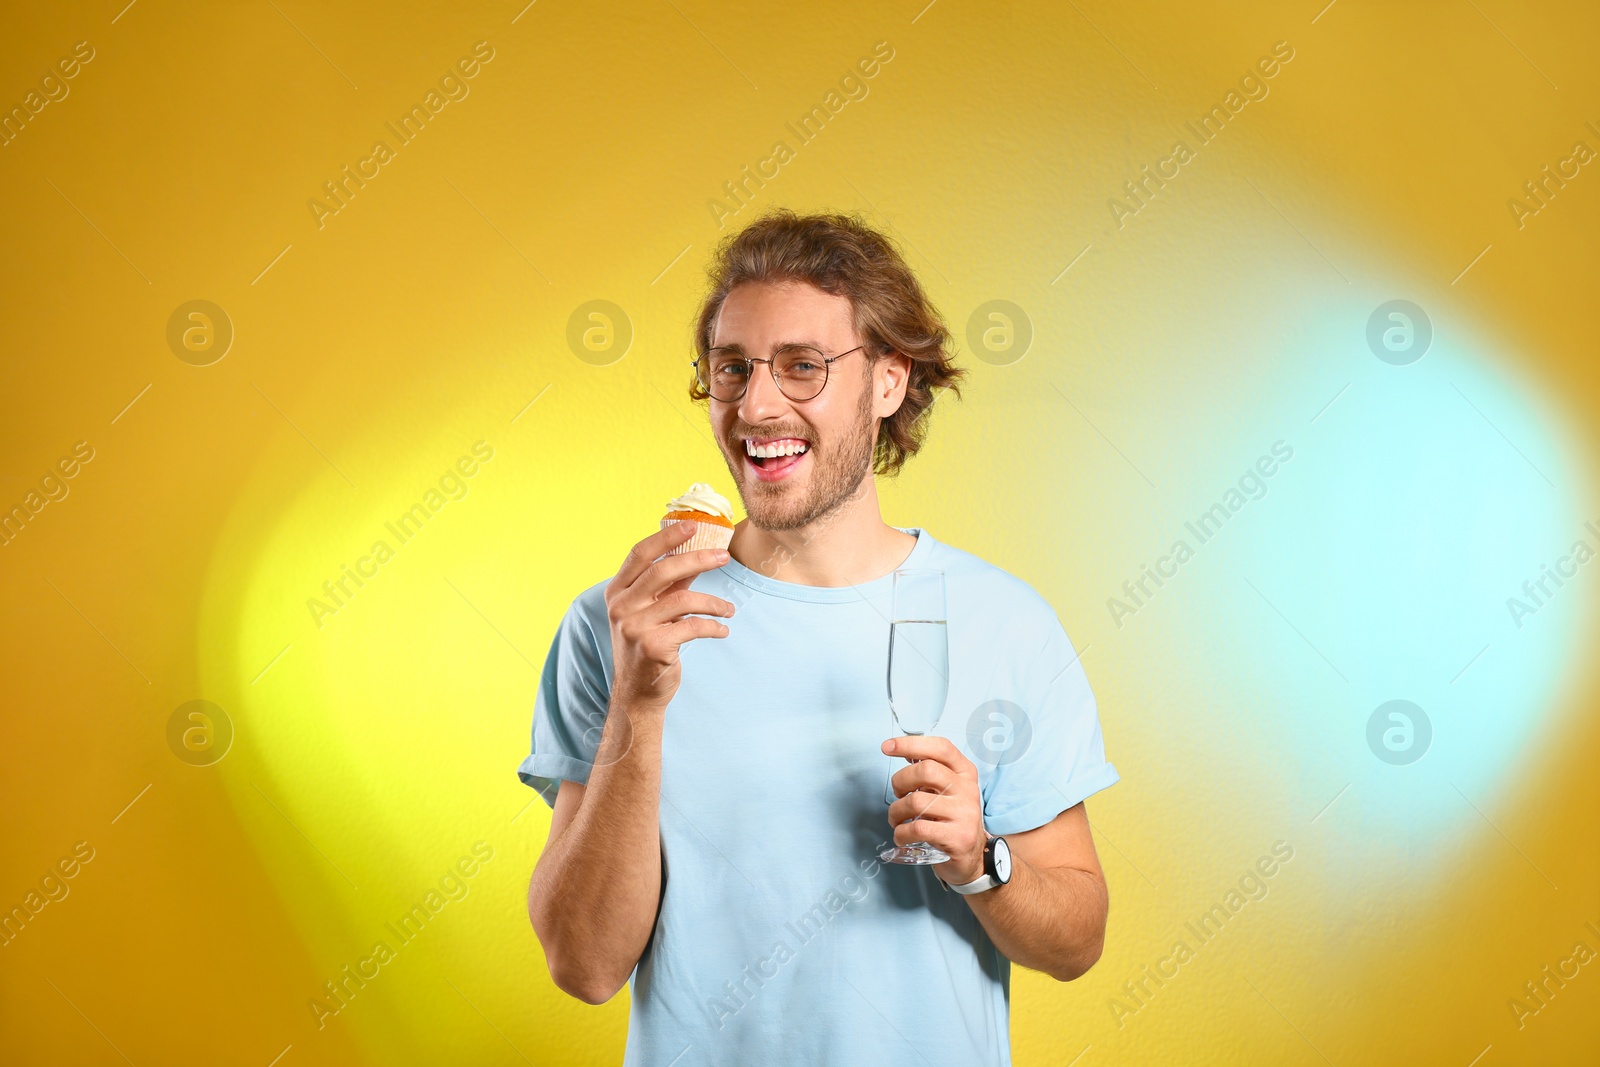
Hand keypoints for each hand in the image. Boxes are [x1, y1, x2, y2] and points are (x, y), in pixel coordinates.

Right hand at [604, 521, 735, 712]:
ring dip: (714, 602)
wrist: (636, 693)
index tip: (693, 525)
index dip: (666, 536)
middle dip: (698, 559)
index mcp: (617, 591)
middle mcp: (621, 606)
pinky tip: (722, 630)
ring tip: (729, 609)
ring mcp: (634, 626)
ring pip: (683, 599)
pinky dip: (713, 627)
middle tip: (724, 557)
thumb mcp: (651, 611)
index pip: (640, 554)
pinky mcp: (652, 646)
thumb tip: (697, 553)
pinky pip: (693, 626)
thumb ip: (669, 584)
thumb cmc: (647, 645)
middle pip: (663, 570)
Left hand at [883, 735, 986, 884]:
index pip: (940, 747)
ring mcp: (964, 814)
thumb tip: (903, 751)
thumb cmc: (951, 819)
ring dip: (896, 812)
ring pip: (916, 801)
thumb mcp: (947, 790)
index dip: (911, 744)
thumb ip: (930, 772)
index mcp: (965, 772)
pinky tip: (902, 836)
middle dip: (900, 781)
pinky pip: (918, 829)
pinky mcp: (957, 837)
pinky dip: (901, 833)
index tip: (887, 747)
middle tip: (898, 795)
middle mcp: (967, 789)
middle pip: (925, 770)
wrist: (971, 857)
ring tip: (897, 820)